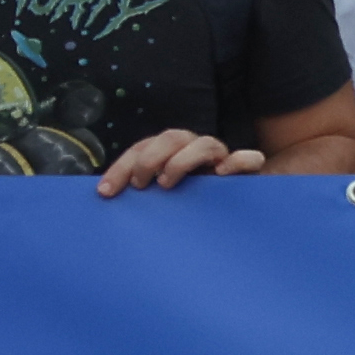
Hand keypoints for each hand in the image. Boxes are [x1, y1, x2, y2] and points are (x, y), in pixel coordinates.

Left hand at [91, 129, 262, 196]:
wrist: (236, 217)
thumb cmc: (189, 208)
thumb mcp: (158, 199)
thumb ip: (139, 194)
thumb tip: (106, 196)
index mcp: (172, 153)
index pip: (142, 148)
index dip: (120, 167)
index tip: (105, 192)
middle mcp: (196, 150)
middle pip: (172, 137)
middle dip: (150, 158)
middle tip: (140, 185)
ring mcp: (223, 159)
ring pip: (206, 143)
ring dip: (182, 160)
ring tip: (167, 183)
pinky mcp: (248, 172)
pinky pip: (249, 159)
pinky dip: (237, 161)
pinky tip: (221, 173)